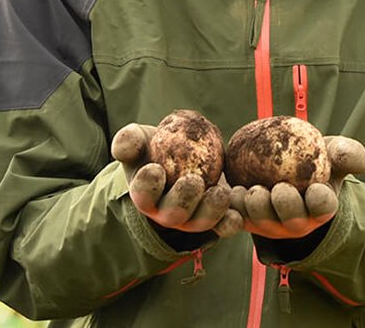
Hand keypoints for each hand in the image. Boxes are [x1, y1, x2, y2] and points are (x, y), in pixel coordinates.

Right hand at [111, 122, 241, 237]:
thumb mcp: (140, 140)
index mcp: (146, 195)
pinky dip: (231, 222)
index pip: (143, 194)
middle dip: (183, 200)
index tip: (154, 168)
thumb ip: (128, 141)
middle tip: (193, 181)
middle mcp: (168, 213)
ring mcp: (192, 218)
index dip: (148, 185)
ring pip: (200, 222)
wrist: (181, 154)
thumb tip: (126, 144)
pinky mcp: (216, 217)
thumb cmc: (154, 147)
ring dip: (211, 211)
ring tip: (220, 193)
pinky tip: (238, 214)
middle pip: (174, 214)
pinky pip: (223, 225)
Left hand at [229, 135, 364, 239]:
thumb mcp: (334, 154)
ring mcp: (268, 223)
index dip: (320, 202)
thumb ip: (347, 153)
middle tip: (279, 189)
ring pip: (260, 223)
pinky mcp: (244, 219)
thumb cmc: (315, 160)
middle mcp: (294, 221)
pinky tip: (228, 193)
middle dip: (285, 208)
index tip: (316, 189)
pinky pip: (234, 220)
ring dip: (254, 210)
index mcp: (319, 207)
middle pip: (290, 221)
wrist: (284, 165)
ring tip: (247, 192)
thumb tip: (346, 156)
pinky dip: (230, 212)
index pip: (323, 207)